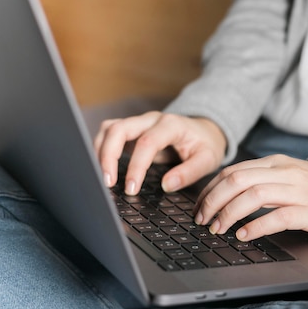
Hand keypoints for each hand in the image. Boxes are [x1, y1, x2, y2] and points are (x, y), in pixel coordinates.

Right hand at [94, 111, 226, 194]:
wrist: (205, 131)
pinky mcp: (131, 130)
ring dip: (100, 152)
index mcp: (171, 125)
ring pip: (109, 129)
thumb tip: (167, 185)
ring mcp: (139, 122)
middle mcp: (151, 119)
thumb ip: (189, 173)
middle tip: (108, 183)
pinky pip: (109, 133)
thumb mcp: (207, 160)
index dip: (136, 166)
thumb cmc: (205, 145)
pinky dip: (101, 149)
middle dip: (108, 156)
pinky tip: (102, 168)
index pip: (147, 143)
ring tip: (102, 178)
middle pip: (119, 129)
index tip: (131, 189)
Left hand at [194, 154, 307, 240]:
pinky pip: (278, 217)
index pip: (232, 172)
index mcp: (275, 163)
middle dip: (213, 202)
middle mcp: (284, 173)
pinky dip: (256, 227)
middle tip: (202, 221)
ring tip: (218, 229)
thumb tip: (225, 194)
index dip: (210, 190)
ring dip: (229, 214)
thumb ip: (260, 179)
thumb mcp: (287, 175)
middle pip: (237, 181)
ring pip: (253, 196)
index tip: (198, 208)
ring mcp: (299, 191)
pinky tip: (244, 235)